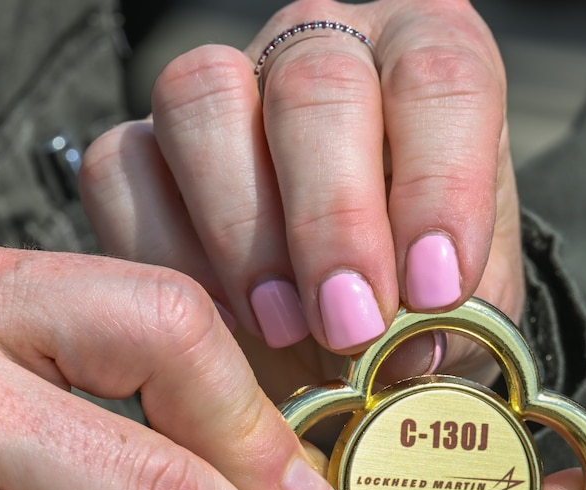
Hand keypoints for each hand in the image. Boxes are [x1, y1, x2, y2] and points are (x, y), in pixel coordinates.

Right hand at [80, 0, 523, 400]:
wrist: (353, 338)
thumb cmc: (421, 304)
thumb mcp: (463, 313)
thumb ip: (451, 316)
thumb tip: (403, 346)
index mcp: (430, 62)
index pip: (442, 79)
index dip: (440, 184)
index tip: (436, 290)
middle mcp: (325, 46)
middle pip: (316, 82)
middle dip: (334, 218)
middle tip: (352, 324)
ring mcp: (224, 86)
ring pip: (204, 98)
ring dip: (244, 230)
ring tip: (283, 327)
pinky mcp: (140, 144)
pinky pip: (122, 168)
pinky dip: (166, 255)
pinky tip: (222, 322)